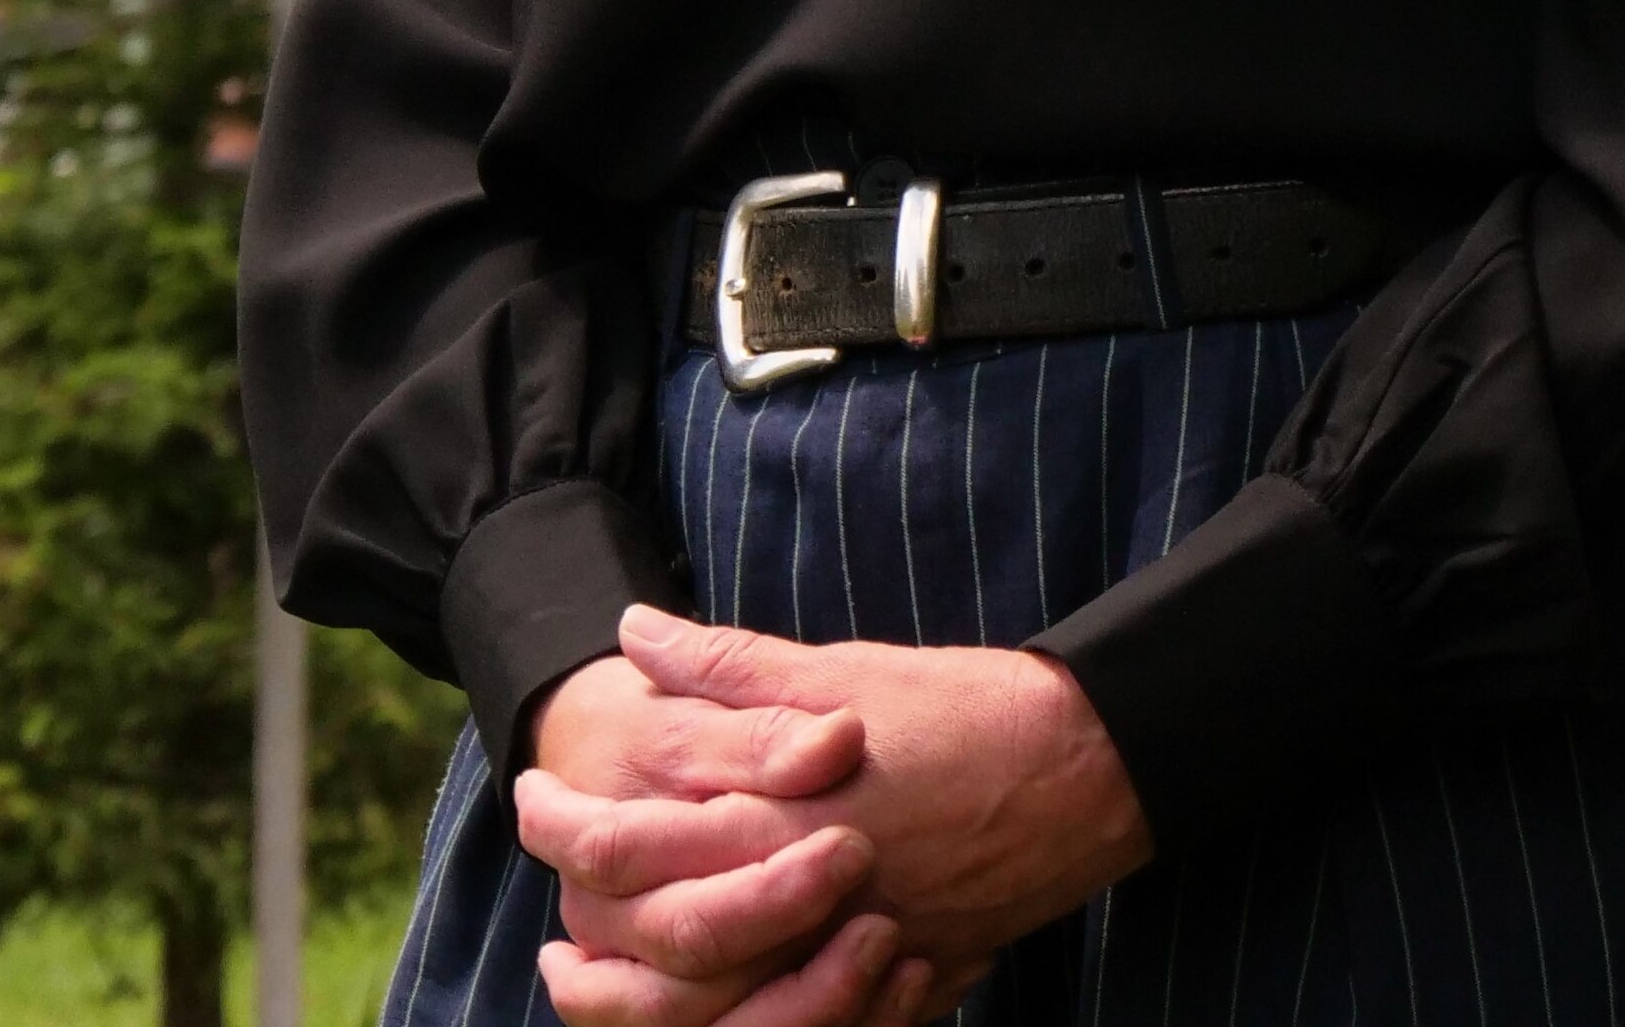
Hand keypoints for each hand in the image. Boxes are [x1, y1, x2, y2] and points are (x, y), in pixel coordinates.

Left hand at [519, 604, 1152, 1018]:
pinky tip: (701, 1011)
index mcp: (783, 811)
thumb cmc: (970, 707)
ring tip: (583, 980)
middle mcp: (805, 894)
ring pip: (711, 1014)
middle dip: (584, 933)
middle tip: (546, 918)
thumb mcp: (847, 669)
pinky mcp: (893, 981)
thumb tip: (638, 635)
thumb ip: (733, 665)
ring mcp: (849, 950)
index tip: (534, 797)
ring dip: (633, 1007)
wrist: (1090, 766)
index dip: (563, 826)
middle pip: (656, 945)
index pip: (633, 841)